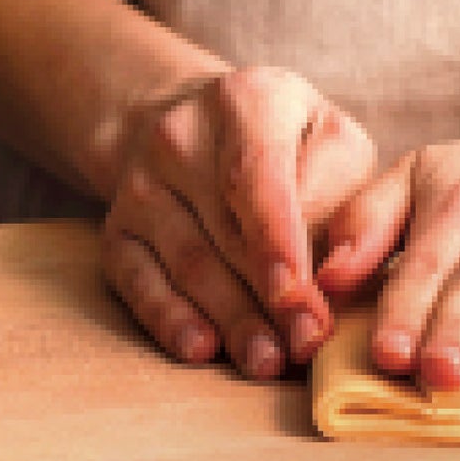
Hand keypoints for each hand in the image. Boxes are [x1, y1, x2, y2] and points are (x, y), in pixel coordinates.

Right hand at [100, 64, 376, 378]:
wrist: (193, 122)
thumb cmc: (288, 140)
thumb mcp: (330, 137)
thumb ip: (341, 192)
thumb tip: (336, 269)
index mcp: (245, 100)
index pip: (256, 175)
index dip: (277, 238)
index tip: (300, 292)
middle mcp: (180, 136)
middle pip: (226, 229)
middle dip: (269, 296)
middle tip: (306, 344)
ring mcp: (141, 184)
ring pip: (188, 261)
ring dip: (230, 317)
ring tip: (268, 360)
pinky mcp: (118, 230)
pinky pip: (139, 281)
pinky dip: (169, 318)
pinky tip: (201, 348)